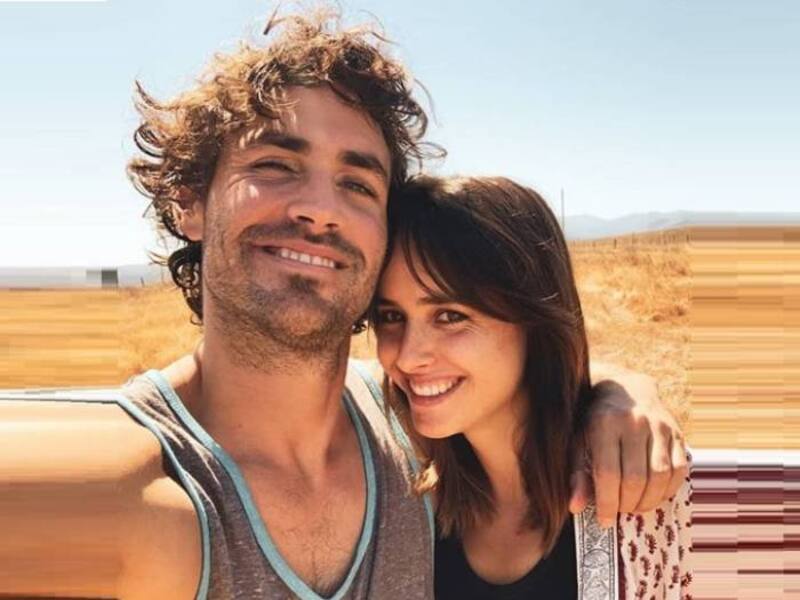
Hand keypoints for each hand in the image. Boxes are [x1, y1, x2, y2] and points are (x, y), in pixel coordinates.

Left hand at [568, 372, 688, 527]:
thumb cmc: (595, 421)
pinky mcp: (677, 433)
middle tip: (619, 511)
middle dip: (627, 503)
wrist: (625, 390)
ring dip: (648, 500)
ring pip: (660, 477)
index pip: (608, 473)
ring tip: (635, 505)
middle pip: (635, 478)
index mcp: (604, 423)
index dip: (607, 502)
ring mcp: (660, 426)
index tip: (603, 520)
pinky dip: (667, 490)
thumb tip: (576, 506)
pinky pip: (679, 471)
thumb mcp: (578, 441)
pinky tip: (653, 495)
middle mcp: (635, 422)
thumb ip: (577, 473)